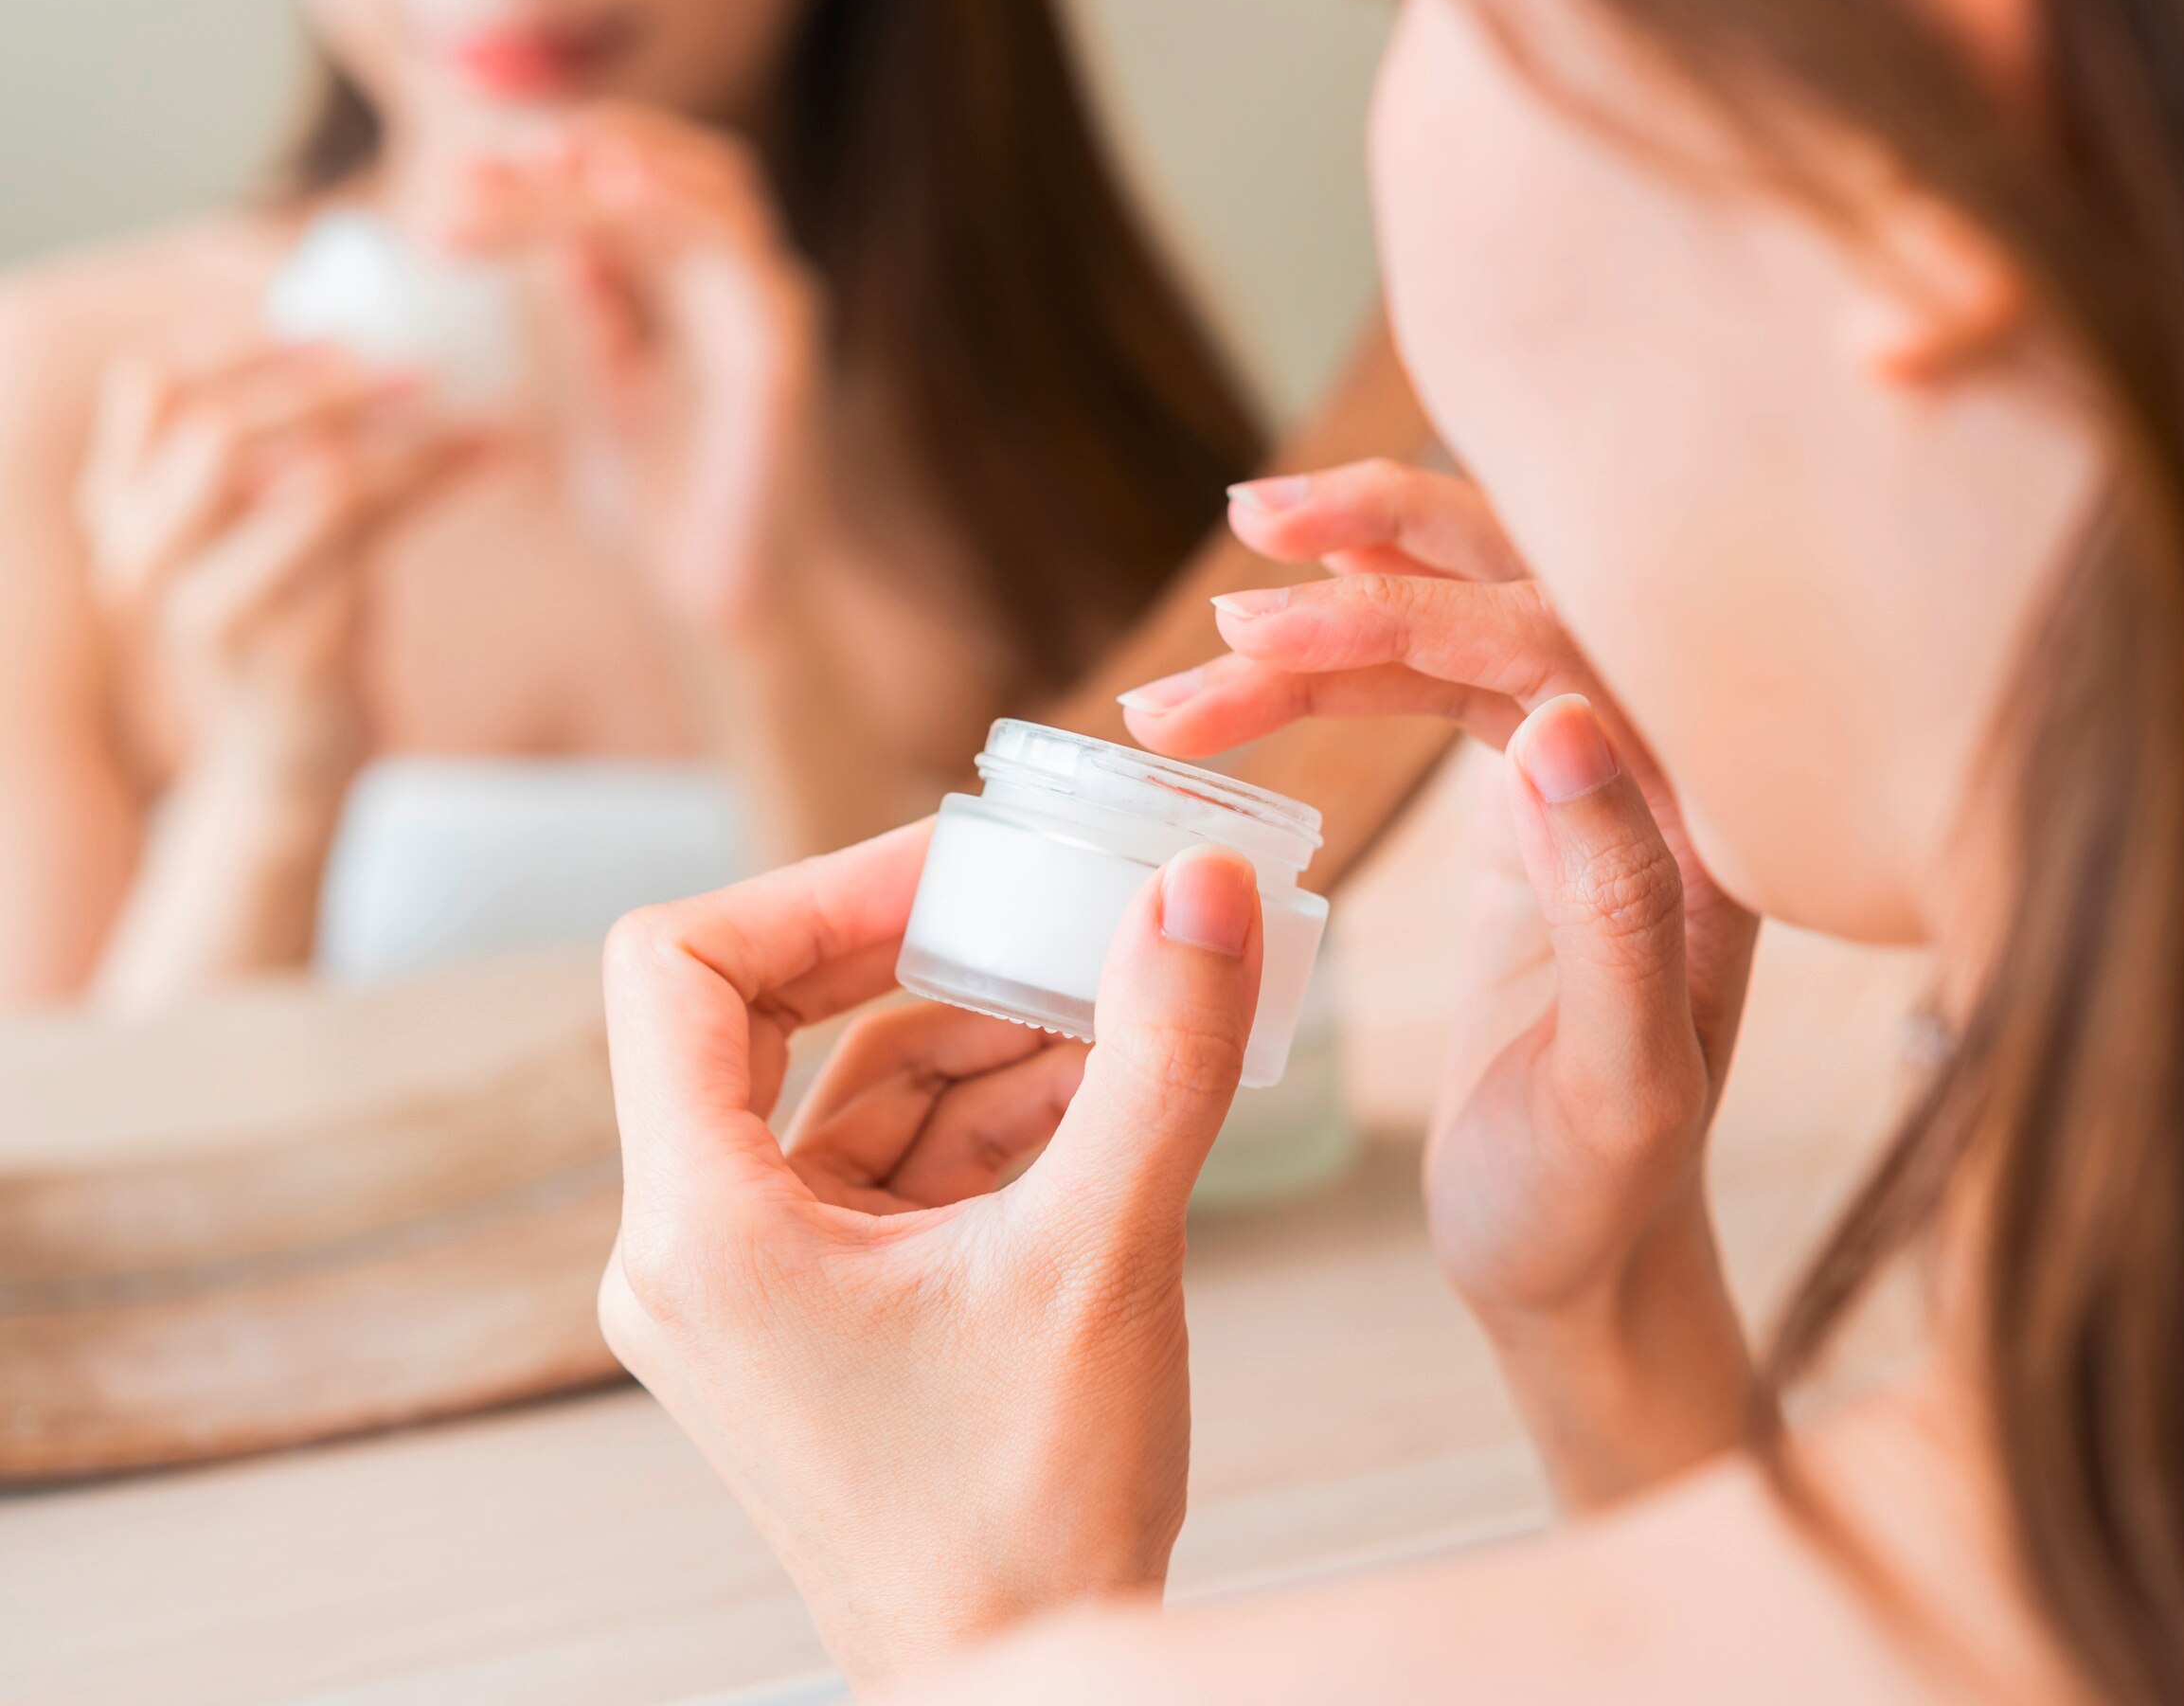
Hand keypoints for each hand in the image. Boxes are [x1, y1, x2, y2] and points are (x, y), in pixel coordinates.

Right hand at [78, 340, 489, 780]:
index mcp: (118, 509)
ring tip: (470, 404)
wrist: (284, 763)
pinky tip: (492, 454)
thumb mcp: (250, 529)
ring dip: (405, 435)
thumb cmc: (284, 620)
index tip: (331, 322)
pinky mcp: (290, 648)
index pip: (152, 386)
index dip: (242, 342)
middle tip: (413, 360)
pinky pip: (372, 542)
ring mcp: (211, 609)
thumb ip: (269, 450)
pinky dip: (437, 483)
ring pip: (312, 482)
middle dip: (324, 380)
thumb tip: (361, 336)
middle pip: (220, 426)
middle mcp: (143, 557)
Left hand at [444, 103, 830, 636]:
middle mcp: (748, 290)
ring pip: (704, 190)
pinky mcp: (781, 356)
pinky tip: (604, 193)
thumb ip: (584, 309)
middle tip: (476, 161)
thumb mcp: (600, 387)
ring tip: (526, 164)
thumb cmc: (665, 514)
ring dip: (610, 165)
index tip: (455, 179)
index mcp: (703, 293)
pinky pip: (734, 252)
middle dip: (578, 144)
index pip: (634, 189)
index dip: (551, 165)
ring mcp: (774, 316)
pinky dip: (673, 207)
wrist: (722, 608)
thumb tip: (538, 226)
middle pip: (674, 166)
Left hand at [599, 823, 1268, 1685]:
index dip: (820, 888)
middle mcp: (697, 1253)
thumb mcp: (1102, 1258)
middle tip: (1058, 911)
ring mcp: (759, 1292)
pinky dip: (998, 1121)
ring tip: (1131, 1006)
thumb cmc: (1022, 1520)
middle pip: (773, 1022)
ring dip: (993, 1040)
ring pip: (858, 1095)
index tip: (961, 863)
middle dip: (929, 957)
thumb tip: (1198, 892)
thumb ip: (1158, 1058)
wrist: (1022, 1689)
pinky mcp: (826, 1322)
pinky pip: (896, 1172)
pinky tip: (1115, 1093)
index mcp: (701, 1231)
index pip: (682, 971)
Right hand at [1119, 460, 1762, 1505]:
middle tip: (1251, 523)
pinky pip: (1430, 689)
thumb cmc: (1598, 1202)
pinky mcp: (1527, 805)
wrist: (1580, 1271)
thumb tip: (1561, 721)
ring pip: (1457, 633)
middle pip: (1525, 585)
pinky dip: (1331, 680)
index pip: (1563, 644)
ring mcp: (1590, 776)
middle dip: (1383, 544)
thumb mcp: (1616, 1087)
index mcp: (1709, 817)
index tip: (1267, 621)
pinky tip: (1245, 675)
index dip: (1414, 610)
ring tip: (1198, 652)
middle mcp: (1663, 768)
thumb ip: (1614, 909)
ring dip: (1327, 624)